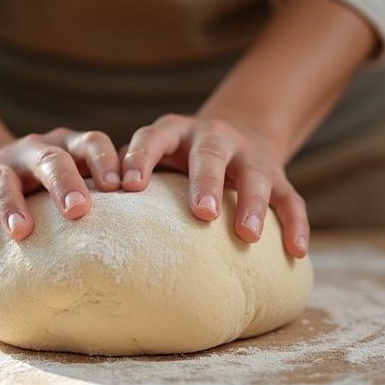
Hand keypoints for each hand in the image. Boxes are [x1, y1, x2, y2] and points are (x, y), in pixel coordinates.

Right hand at [0, 128, 120, 253]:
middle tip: (80, 210)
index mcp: (65, 147)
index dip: (105, 160)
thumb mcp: (72, 177)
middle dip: (64, 182)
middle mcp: (32, 152)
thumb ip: (103, 195)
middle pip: (49, 159)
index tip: (123, 185)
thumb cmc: (43, 182)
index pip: (90, 143)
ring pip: (4, 181)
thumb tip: (156, 235)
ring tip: (24, 231)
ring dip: (13, 204)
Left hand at [119, 114, 308, 257]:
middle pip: (210, 155)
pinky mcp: (278, 174)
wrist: (237, 134)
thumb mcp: (158, 157)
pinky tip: (296, 252)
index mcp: (175, 132)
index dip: (140, 158)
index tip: (129, 187)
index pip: (153, 138)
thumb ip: (132, 178)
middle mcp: (213, 137)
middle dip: (205, 182)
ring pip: (256, 176)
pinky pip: (292, 199)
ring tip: (248, 236)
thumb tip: (89, 218)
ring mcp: (249, 155)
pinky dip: (295, 224)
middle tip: (201, 213)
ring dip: (253, 204)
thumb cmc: (180, 159)